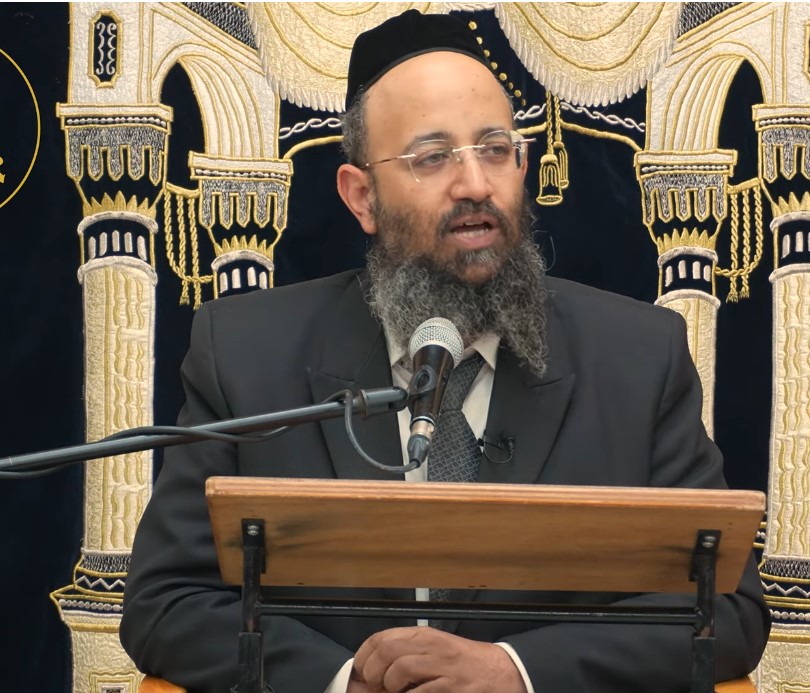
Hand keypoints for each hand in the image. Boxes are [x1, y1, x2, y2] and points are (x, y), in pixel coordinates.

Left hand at [352, 626, 526, 692]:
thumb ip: (407, 655)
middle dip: (372, 673)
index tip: (359, 672)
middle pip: (386, 652)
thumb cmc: (467, 665)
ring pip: (399, 670)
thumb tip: (371, 673)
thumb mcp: (435, 651)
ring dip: (390, 687)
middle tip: (376, 687)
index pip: (381, 638)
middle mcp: (432, 647)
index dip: (363, 657)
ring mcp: (443, 667)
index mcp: (425, 635)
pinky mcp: (452, 688)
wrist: (505, 673)